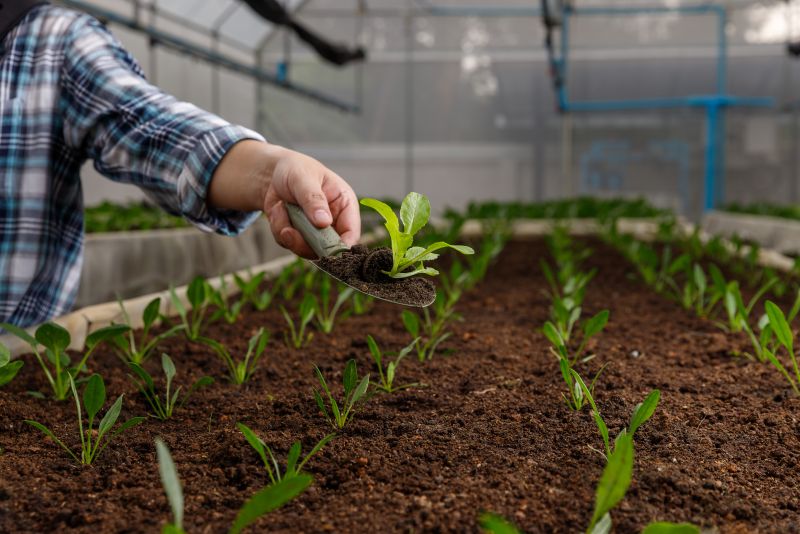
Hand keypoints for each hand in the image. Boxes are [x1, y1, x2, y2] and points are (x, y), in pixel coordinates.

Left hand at [209, 141, 360, 258]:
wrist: (274, 173)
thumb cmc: (296, 169)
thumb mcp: (304, 178)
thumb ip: (314, 199)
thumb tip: (324, 222)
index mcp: (345, 205)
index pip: (352, 232)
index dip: (342, 246)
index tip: (326, 250)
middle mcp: (334, 222)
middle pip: (329, 248)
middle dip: (307, 242)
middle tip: (288, 231)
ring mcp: (316, 232)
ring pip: (306, 249)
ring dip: (289, 234)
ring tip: (281, 209)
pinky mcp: (299, 236)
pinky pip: (289, 243)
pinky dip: (279, 228)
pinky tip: (279, 210)